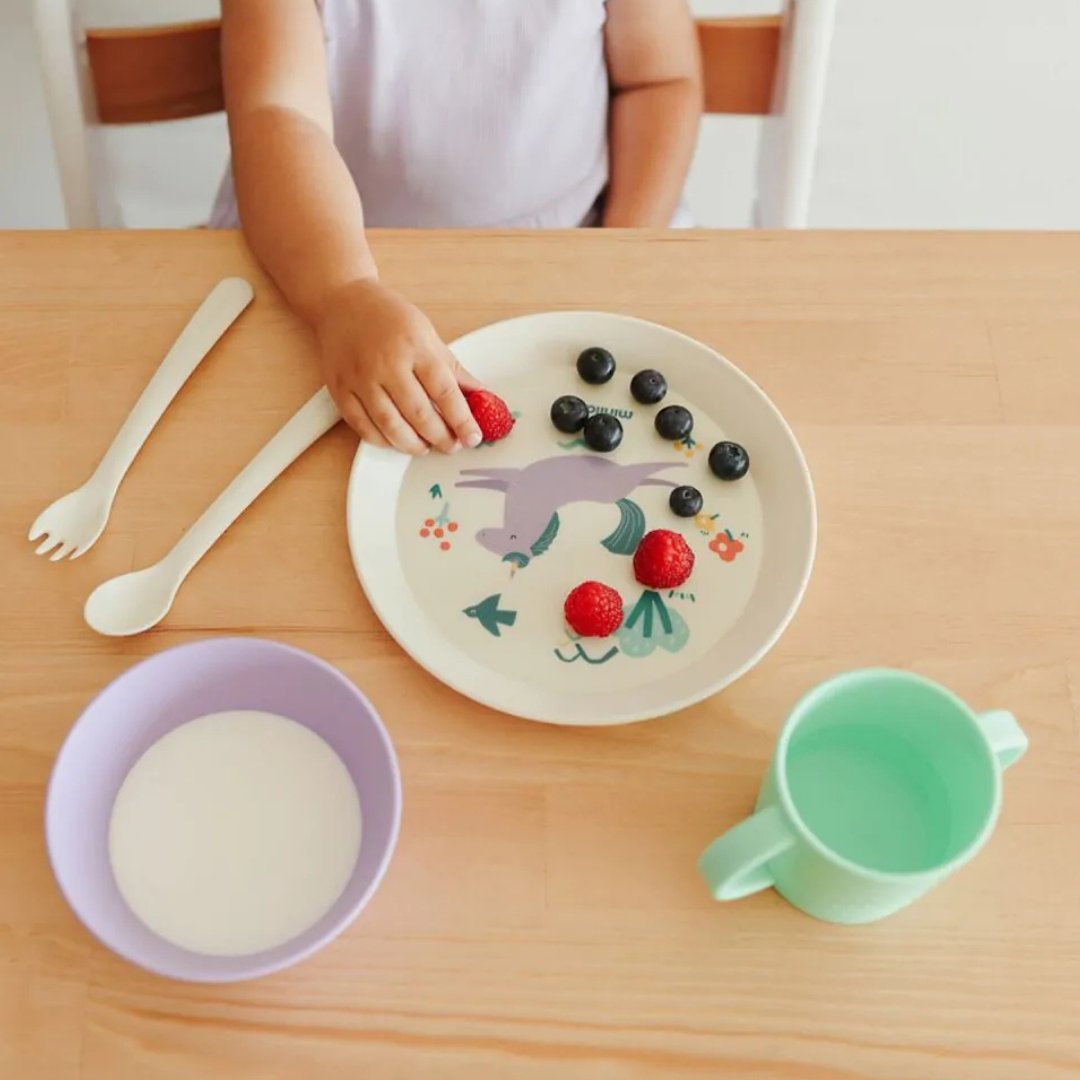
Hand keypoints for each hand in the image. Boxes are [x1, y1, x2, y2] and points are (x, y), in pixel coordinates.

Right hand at [315, 279, 482, 454]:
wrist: (340, 304)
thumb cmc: (387, 317)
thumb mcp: (426, 334)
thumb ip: (451, 367)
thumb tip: (479, 393)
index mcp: (414, 347)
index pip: (444, 391)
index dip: (462, 419)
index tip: (473, 436)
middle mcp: (387, 363)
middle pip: (418, 413)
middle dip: (441, 437)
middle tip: (452, 446)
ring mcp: (361, 378)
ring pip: (390, 425)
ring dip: (413, 444)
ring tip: (427, 447)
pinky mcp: (341, 390)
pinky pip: (363, 426)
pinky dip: (383, 441)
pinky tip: (397, 440)